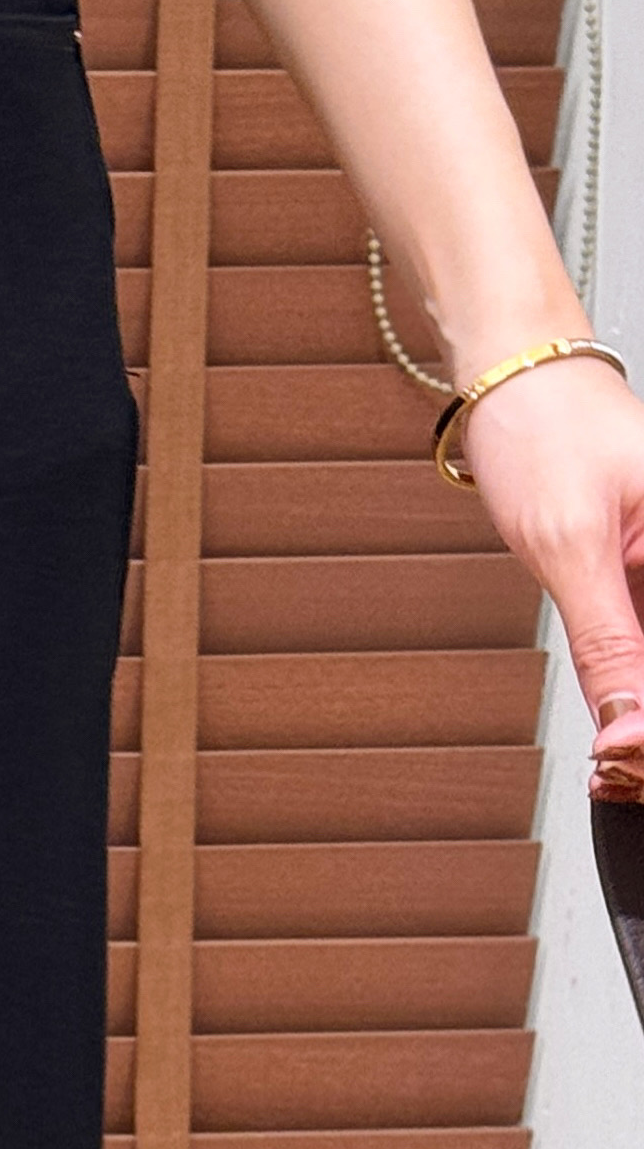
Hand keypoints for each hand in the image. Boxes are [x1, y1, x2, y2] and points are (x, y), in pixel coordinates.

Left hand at [454, 351, 643, 801]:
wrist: (518, 380)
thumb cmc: (544, 430)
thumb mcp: (569, 546)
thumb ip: (606, 642)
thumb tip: (626, 724)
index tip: (628, 759)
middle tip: (615, 768)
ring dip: (642, 717)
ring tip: (612, 759)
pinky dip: (633, 692)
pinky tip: (617, 727)